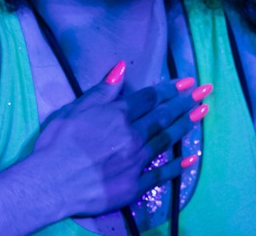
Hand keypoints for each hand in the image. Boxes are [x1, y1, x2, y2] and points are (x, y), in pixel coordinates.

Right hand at [25, 63, 205, 218]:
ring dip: (187, 125)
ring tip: (203, 113)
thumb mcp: (75, 108)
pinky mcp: (134, 185)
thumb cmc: (57, 144)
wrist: (50, 183)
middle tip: (205, 92)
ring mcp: (136, 160)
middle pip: (163, 116)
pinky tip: (192, 157)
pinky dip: (178, 166)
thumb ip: (103, 90)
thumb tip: (122, 69)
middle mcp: (132, 135)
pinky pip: (161, 174)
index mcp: (118, 115)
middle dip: (186, 102)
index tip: (187, 82)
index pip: (149, 98)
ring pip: (166, 139)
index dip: (169, 88)